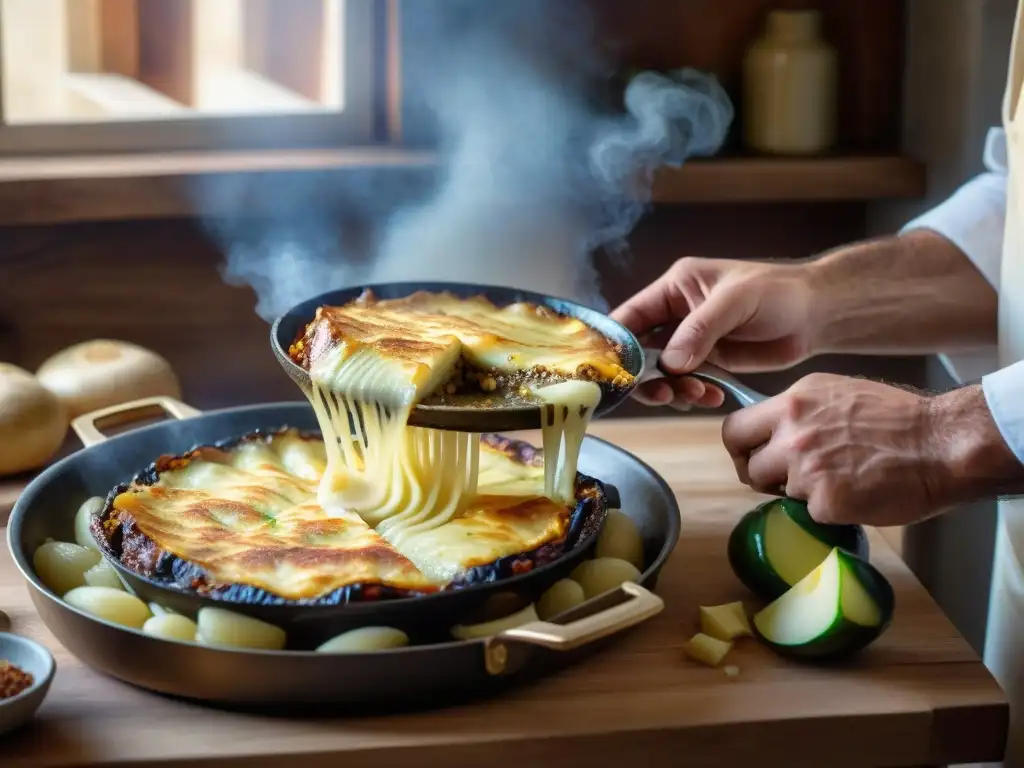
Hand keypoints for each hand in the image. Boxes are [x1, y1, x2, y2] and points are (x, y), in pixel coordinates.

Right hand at [611, 257, 814, 409]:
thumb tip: (668, 363)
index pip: (630, 316)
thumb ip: (700, 331)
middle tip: (665, 393)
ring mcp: (692, 341)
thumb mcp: (735, 303)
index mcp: (674, 288)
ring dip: (673, 389)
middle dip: (648, 376)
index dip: (617, 344)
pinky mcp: (710, 362)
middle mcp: (676, 314)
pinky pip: (687, 383)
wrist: (818, 315)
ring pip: (662, 372)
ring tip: (698, 395)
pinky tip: (713, 396)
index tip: (616, 373)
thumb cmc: (778, 293)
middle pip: (640, 351)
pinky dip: (693, 394)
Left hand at [721, 373, 1023, 526]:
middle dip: (758, 475)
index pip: (734, 427)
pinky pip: (806, 512)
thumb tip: (773, 430)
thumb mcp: (836, 395)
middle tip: (781, 480)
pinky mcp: (824, 501)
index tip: (752, 456)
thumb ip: (799, 412)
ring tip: (834, 481)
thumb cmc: (899, 420)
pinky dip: (826, 510)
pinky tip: (853, 495)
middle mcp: (791, 432)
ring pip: (774, 490)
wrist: (942, 445)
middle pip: (743, 464)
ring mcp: (805, 468)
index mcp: (793, 401)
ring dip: (796, 492)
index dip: (740, 448)